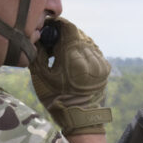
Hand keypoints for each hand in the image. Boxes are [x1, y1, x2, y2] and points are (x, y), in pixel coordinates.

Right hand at [29, 17, 112, 134]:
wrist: (81, 119)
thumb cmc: (56, 99)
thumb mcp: (40, 76)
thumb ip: (38, 52)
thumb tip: (37, 36)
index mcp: (74, 57)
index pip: (68, 28)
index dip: (57, 24)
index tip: (48, 25)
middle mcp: (90, 57)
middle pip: (77, 33)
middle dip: (64, 34)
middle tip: (52, 40)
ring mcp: (100, 62)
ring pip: (86, 41)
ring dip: (74, 42)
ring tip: (62, 51)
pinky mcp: (105, 67)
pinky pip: (93, 51)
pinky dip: (83, 51)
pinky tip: (73, 59)